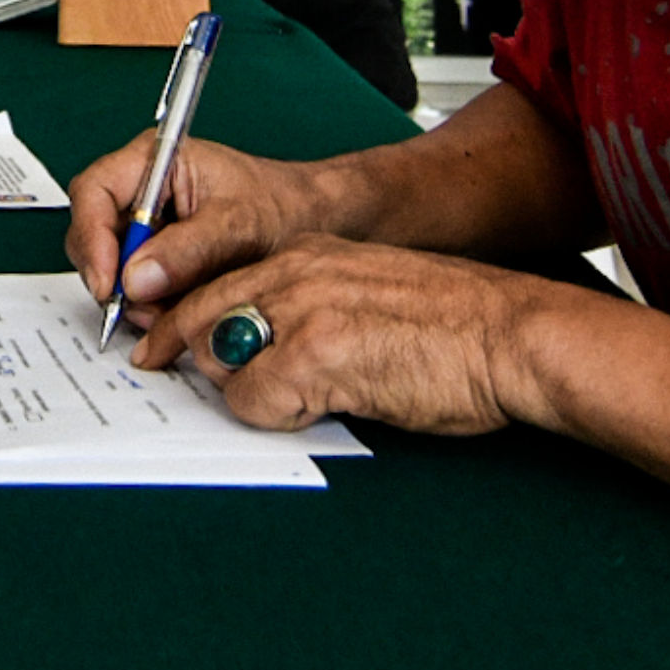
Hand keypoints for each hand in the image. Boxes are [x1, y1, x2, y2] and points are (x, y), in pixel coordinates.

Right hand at [64, 133, 372, 328]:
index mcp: (154, 160)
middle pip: (94, 233)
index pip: (94, 191)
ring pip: (112, 267)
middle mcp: (141, 190)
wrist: (315, 226)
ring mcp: (147, 225)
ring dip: (136, 297)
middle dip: (114, 276)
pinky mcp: (157, 256)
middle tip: (143, 309)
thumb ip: (187, 250)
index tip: (109, 283)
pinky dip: (152, 305)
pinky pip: (135, 286)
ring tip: (174, 309)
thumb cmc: (282, 206)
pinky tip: (181, 308)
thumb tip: (136, 278)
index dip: (92, 238)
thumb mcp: (238, 225)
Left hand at [138, 234, 584, 434]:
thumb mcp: (367, 297)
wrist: (510, 336)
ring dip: (245, 389)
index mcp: (308, 255)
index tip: (159, 345)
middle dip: (184, 354)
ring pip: (220, 358)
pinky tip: (322, 406)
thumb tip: (261, 353)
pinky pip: (254, 398)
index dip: (181, 320)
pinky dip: (275, 414)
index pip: (215, 280)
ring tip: (300, 396)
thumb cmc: (455, 330)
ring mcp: (304, 309)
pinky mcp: (318, 352)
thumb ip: (312, 311)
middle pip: (198, 313)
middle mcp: (296, 272)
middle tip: (168, 377)